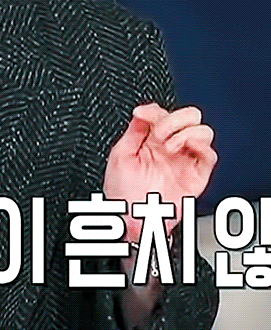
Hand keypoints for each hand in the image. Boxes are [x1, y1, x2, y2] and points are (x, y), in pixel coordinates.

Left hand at [103, 103, 216, 239]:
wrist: (132, 220)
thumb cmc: (121, 192)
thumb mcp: (119, 154)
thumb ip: (133, 130)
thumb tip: (142, 109)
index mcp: (150, 139)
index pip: (162, 113)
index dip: (155, 112)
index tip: (143, 116)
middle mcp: (169, 147)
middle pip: (188, 117)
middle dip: (175, 119)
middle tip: (160, 133)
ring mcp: (184, 160)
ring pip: (202, 131)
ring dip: (186, 132)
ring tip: (169, 146)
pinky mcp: (196, 175)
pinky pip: (209, 155)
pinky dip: (201, 146)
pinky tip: (185, 148)